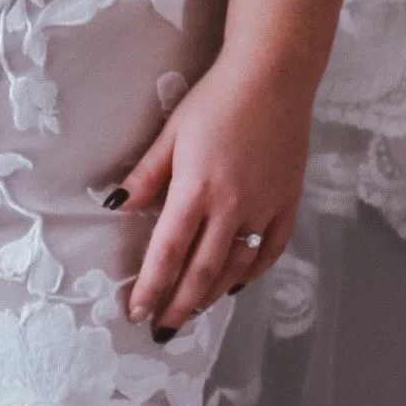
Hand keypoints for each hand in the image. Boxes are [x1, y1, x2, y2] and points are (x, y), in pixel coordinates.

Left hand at [118, 53, 311, 333]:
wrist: (273, 77)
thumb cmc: (217, 99)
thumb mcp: (173, 133)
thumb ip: (148, 174)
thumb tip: (117, 205)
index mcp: (196, 190)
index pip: (168, 252)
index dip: (152, 288)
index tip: (138, 312)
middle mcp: (232, 207)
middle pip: (202, 271)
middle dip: (180, 305)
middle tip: (164, 329)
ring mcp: (264, 208)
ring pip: (237, 267)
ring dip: (213, 294)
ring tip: (194, 312)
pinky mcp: (287, 202)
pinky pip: (271, 250)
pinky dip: (252, 272)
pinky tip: (237, 284)